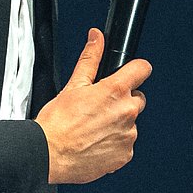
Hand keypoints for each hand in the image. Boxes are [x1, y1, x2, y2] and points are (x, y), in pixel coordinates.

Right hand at [34, 29, 151, 184]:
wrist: (50, 155)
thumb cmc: (58, 123)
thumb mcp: (74, 85)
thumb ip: (90, 59)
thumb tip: (97, 38)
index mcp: (115, 91)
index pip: (142, 69)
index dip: (136, 69)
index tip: (132, 72)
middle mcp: (126, 112)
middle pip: (137, 98)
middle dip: (122, 100)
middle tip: (100, 107)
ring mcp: (128, 135)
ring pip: (131, 123)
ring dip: (118, 123)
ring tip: (94, 128)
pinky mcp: (126, 154)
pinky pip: (126, 144)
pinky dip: (115, 143)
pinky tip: (96, 143)